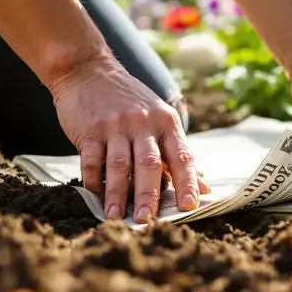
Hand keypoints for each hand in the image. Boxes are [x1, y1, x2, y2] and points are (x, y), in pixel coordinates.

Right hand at [50, 51, 209, 221]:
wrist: (88, 70)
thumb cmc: (129, 100)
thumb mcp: (158, 118)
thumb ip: (176, 153)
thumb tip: (203, 187)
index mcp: (166, 122)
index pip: (181, 156)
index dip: (187, 182)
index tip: (190, 207)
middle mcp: (143, 123)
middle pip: (149, 164)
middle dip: (149, 195)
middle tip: (147, 221)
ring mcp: (115, 126)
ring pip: (119, 165)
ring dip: (117, 194)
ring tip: (116, 218)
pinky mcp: (89, 129)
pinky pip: (91, 159)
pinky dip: (93, 179)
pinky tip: (95, 196)